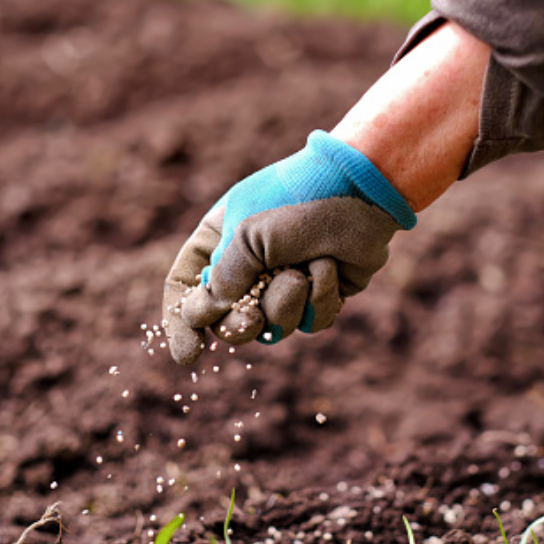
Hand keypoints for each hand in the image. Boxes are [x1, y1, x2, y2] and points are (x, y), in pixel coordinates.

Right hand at [162, 131, 415, 364]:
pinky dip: (320, 299)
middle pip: (227, 320)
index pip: (186, 287)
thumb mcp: (247, 235)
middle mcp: (249, 264)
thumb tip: (202, 317)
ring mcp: (286, 282)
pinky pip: (311, 323)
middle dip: (241, 325)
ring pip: (273, 327)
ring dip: (286, 303)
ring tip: (302, 271)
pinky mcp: (321, 294)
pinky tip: (330, 267)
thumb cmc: (297, 200)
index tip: (189, 354)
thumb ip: (222, 279)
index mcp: (219, 240)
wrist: (362, 189)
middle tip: (251, 320)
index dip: (182, 323)